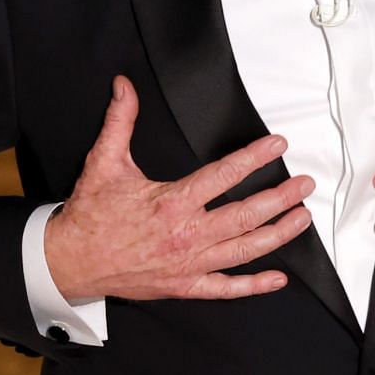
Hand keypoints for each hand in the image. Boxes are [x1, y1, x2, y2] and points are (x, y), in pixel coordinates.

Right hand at [44, 74, 315, 302]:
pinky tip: (278, 279)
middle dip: (279, 198)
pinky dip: (253, 286)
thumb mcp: (104, 162)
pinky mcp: (183, 286)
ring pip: (243, 250)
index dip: (254, 158)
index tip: (278, 145)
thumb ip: (120, 121)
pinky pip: (224, 288)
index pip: (223, 176)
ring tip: (302, 217)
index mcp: (171, 202)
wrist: (70, 261)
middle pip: (245, 215)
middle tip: (305, 184)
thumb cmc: (90, 213)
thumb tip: (124, 86)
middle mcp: (186, 235)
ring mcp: (188, 264)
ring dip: (277, 234)